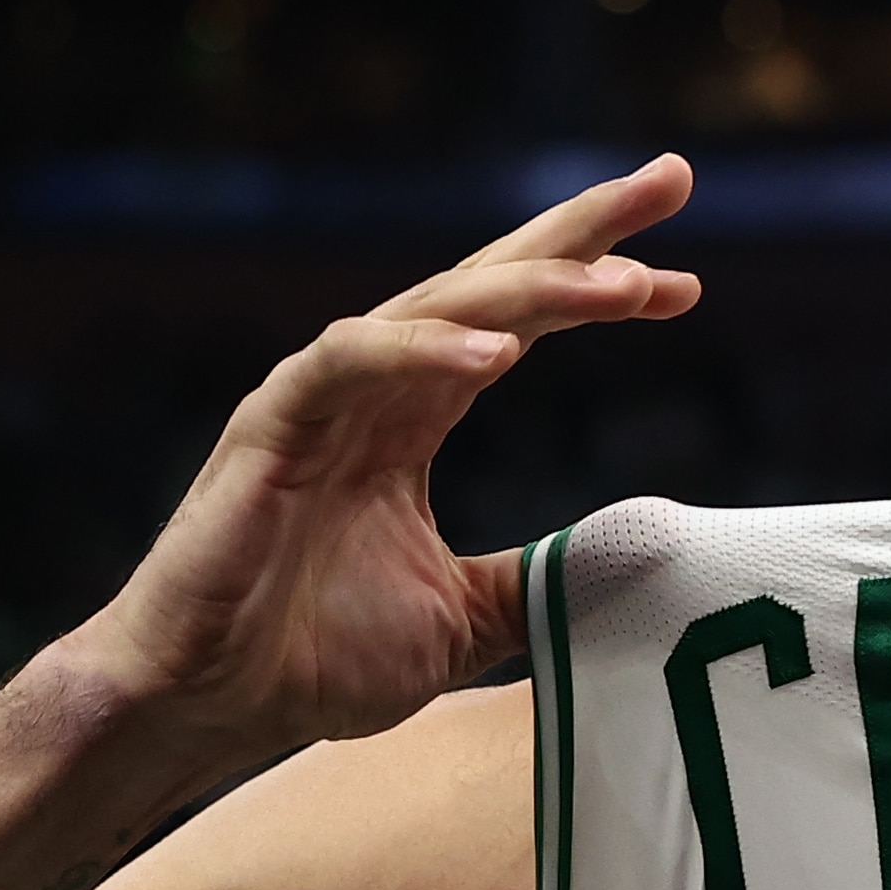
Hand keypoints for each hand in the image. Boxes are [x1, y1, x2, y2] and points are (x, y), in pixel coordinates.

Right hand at [62, 158, 703, 759]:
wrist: (203, 709)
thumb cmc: (309, 661)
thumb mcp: (461, 621)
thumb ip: (539, 583)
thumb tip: (640, 561)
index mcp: (414, 418)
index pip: (519, 323)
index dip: (599, 287)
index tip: (687, 282)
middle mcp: (373, 389)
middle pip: (489, 281)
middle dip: (583, 229)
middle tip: (672, 180)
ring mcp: (318, 400)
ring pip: (435, 308)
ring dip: (532, 288)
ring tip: (622, 283)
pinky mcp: (268, 429)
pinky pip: (349, 364)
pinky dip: (420, 350)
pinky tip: (494, 351)